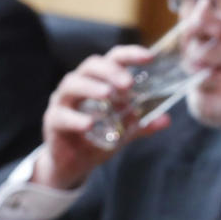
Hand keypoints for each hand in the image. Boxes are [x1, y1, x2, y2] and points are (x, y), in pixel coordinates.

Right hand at [32, 45, 171, 190]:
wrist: (75, 164)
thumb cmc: (97, 139)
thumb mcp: (124, 131)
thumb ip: (142, 124)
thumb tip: (166, 119)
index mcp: (98, 81)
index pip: (112, 59)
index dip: (130, 55)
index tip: (149, 58)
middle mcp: (79, 85)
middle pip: (91, 66)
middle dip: (110, 71)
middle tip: (128, 84)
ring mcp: (63, 102)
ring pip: (72, 85)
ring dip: (91, 87)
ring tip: (108, 94)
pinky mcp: (53, 121)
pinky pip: (62, 116)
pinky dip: (75, 119)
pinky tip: (88, 125)